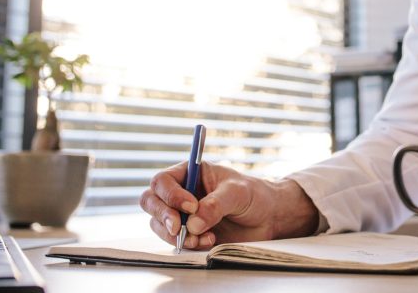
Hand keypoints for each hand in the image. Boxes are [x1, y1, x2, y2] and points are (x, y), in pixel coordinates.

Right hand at [139, 161, 318, 249]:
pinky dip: (188, 244)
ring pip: (158, 224)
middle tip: (179, 227)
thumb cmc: (254, 195)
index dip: (171, 194)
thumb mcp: (238, 193)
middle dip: (162, 216)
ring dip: (176, 234)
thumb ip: (215, 205)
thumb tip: (192, 222)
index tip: (191, 206)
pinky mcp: (188, 234)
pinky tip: (209, 240)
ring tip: (203, 236)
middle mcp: (181, 192)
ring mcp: (182, 214)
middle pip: (150, 201)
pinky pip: (174, 241)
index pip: (163, 180)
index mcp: (191, 173)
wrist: (267, 218)